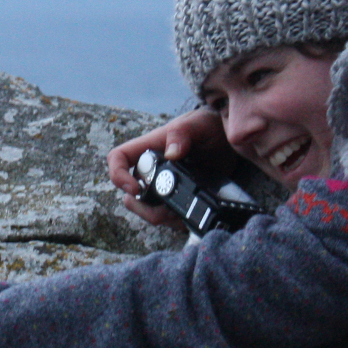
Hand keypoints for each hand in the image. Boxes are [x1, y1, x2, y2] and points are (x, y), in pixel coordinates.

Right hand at [106, 109, 231, 227]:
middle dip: (145, 209)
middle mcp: (151, 170)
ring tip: (181, 214)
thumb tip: (171, 153)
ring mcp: (163, 187)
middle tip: (166, 211)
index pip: (118, 159)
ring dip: (161, 218)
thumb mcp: (198, 124)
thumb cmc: (209, 127)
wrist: (230, 144)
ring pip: (148, 210)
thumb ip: (182, 133)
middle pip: (131, 195)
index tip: (135, 189)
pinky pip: (168, 218)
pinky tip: (190, 217)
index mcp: (149, 148)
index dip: (119, 175)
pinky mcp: (178, 200)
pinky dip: (176, 222)